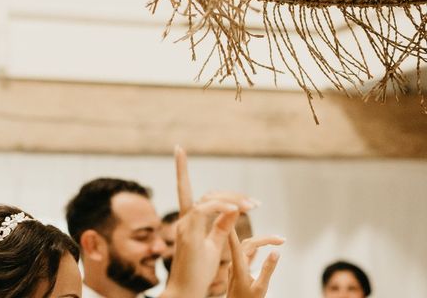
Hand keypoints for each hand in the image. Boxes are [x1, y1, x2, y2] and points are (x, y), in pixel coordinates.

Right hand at [160, 146, 256, 297]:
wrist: (186, 291)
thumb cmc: (199, 272)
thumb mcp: (215, 245)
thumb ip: (222, 227)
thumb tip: (234, 211)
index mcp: (189, 221)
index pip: (185, 189)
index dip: (181, 168)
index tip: (179, 149)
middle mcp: (184, 219)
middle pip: (208, 194)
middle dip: (232, 194)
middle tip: (255, 203)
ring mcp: (185, 225)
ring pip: (209, 198)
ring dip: (234, 200)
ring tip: (253, 207)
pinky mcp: (189, 233)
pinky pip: (206, 210)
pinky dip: (223, 207)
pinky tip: (238, 210)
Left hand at [227, 228, 280, 297]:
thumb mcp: (260, 289)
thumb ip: (268, 269)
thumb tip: (276, 251)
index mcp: (237, 266)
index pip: (234, 240)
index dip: (234, 223)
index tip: (236, 209)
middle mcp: (234, 263)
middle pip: (248, 243)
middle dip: (264, 238)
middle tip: (282, 239)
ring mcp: (235, 266)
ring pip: (247, 248)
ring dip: (261, 242)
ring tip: (278, 241)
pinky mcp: (237, 270)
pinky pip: (245, 253)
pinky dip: (256, 248)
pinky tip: (262, 245)